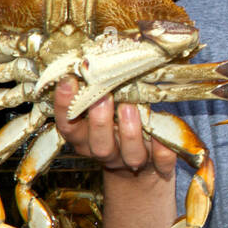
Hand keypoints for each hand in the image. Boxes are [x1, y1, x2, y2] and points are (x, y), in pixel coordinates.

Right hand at [53, 78, 176, 176]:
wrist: (141, 169)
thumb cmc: (117, 126)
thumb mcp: (103, 111)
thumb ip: (100, 92)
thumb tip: (98, 58)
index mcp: (87, 139)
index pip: (68, 126)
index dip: (64, 106)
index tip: (68, 81)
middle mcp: (107, 152)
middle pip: (98, 145)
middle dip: (100, 121)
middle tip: (103, 97)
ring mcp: (132, 161)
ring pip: (129, 154)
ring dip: (129, 132)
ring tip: (130, 107)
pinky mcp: (158, 167)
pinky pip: (161, 162)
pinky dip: (163, 150)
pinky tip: (163, 137)